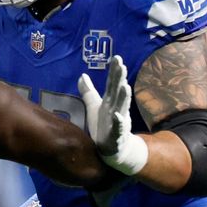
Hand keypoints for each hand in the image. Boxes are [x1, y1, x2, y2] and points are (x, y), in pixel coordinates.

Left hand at [77, 55, 147, 175]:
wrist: (113, 149)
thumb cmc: (104, 125)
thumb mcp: (94, 106)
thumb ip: (88, 91)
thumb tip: (82, 75)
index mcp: (110, 101)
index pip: (112, 84)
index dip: (114, 71)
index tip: (116, 57)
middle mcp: (116, 109)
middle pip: (118, 92)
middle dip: (120, 79)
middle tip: (122, 65)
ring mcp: (118, 122)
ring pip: (122, 108)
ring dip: (123, 97)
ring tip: (125, 86)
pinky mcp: (117, 136)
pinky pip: (119, 129)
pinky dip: (119, 122)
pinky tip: (118, 116)